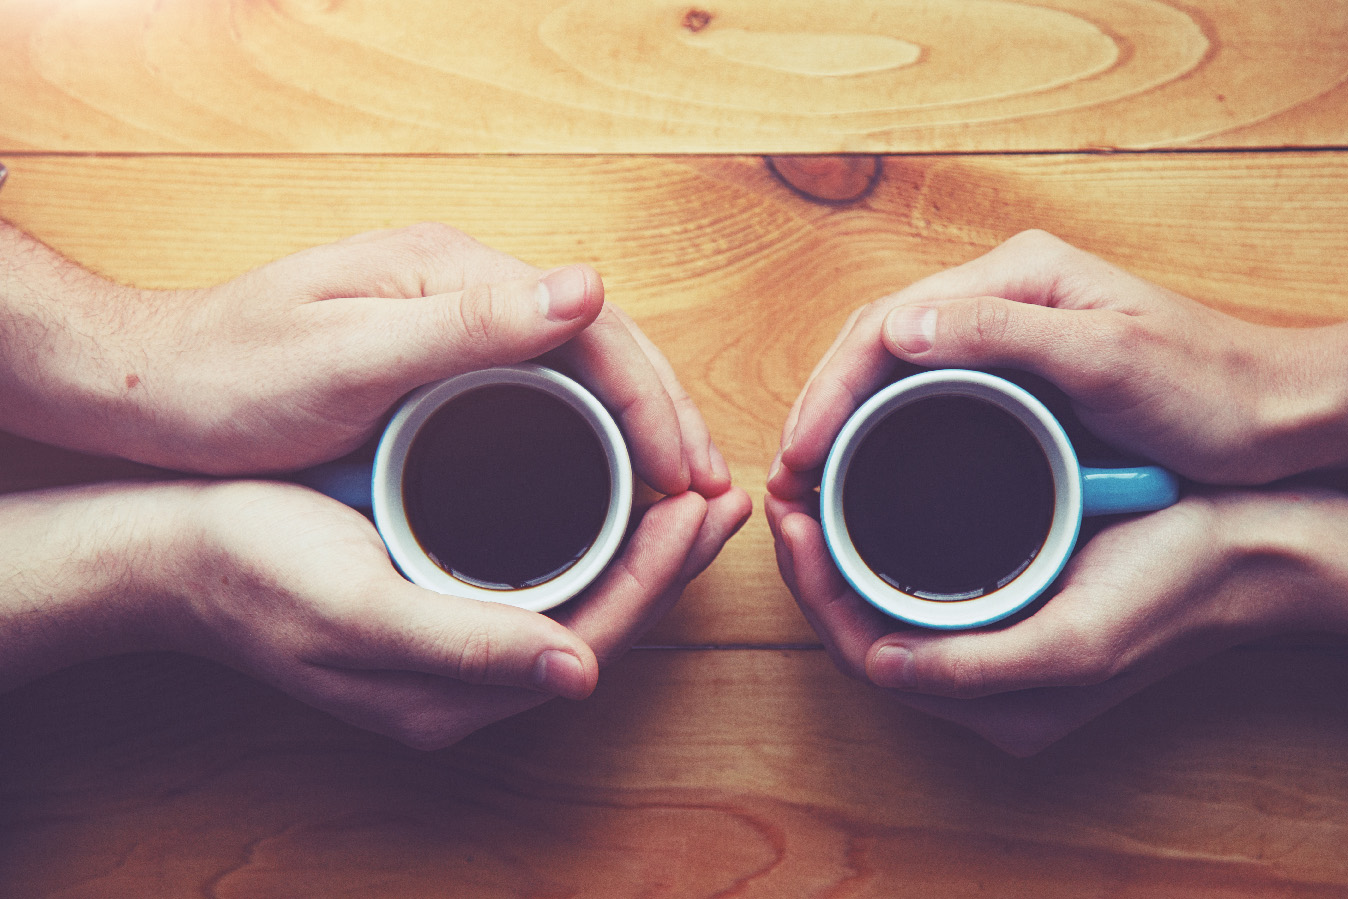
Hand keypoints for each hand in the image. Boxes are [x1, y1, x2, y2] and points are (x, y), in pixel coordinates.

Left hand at [0, 222, 729, 496]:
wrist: (154, 386)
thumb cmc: (234, 375)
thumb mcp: (348, 356)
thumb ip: (469, 324)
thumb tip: (587, 288)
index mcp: (456, 273)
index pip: (593, 327)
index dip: (653, 400)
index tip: (689, 474)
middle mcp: (467, 288)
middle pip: (601, 345)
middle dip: (665, 416)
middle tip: (706, 492)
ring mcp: (455, 323)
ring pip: (580, 371)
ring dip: (638, 428)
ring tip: (678, 493)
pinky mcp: (440, 361)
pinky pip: (543, 394)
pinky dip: (590, 436)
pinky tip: (607, 478)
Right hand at [0, 479, 750, 747]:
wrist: (173, 553)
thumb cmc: (253, 569)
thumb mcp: (356, 609)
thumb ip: (465, 646)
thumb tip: (578, 674)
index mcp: (456, 691)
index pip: (595, 636)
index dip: (658, 576)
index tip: (701, 506)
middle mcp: (469, 679)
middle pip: (602, 620)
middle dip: (667, 561)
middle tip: (720, 493)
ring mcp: (457, 642)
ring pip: (580, 595)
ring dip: (639, 545)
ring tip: (687, 491)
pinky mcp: (441, 602)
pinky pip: (543, 574)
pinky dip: (590, 533)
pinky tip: (609, 492)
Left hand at [766, 488, 1347, 755]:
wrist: (1244, 553)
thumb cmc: (1171, 594)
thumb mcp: (1075, 642)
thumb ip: (975, 668)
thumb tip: (877, 665)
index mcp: (989, 704)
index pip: (863, 652)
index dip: (814, 589)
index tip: (790, 517)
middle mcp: (977, 680)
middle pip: (860, 625)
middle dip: (812, 563)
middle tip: (784, 491)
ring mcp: (986, 639)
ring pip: (880, 600)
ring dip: (836, 548)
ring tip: (808, 487)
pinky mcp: (1000, 599)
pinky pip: (913, 578)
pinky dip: (875, 539)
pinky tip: (858, 494)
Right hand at [769, 230, 1347, 494]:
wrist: (1281, 415)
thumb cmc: (1213, 386)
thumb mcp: (1109, 357)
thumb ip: (1003, 333)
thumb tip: (898, 329)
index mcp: (1013, 279)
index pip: (886, 322)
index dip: (830, 388)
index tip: (801, 452)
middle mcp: (999, 298)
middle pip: (876, 345)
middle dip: (822, 407)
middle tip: (790, 476)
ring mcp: (1006, 337)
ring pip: (892, 373)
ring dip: (843, 422)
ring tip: (811, 480)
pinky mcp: (1017, 377)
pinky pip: (925, 397)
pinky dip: (883, 432)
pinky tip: (868, 470)